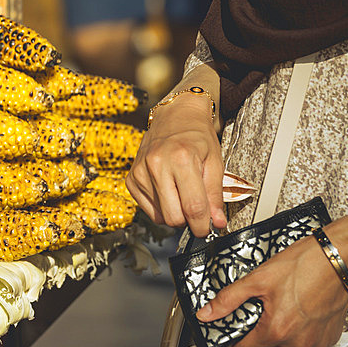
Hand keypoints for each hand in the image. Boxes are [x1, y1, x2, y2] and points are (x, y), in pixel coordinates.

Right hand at [127, 95, 225, 236]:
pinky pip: (148, 210)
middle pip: (174, 217)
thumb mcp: (215, 162)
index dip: (203, 225)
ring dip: (175, 213)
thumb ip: (215, 195)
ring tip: (182, 194)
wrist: (174, 117)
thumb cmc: (196, 136)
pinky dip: (161, 207)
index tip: (208, 229)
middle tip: (197, 210)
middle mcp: (157, 164)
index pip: (193, 207)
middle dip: (188, 221)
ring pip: (160, 217)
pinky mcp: (131, 178)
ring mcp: (140, 172)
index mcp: (181, 159)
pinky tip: (168, 191)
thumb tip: (216, 223)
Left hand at [196, 234, 347, 346]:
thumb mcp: (257, 279)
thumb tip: (206, 313)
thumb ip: (229, 299)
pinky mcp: (329, 339)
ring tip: (271, 340)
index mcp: (276, 330)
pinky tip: (293, 333)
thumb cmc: (303, 265)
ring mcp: (315, 344)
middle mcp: (297, 343)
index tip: (237, 336)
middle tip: (254, 335)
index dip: (236, 344)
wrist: (337, 258)